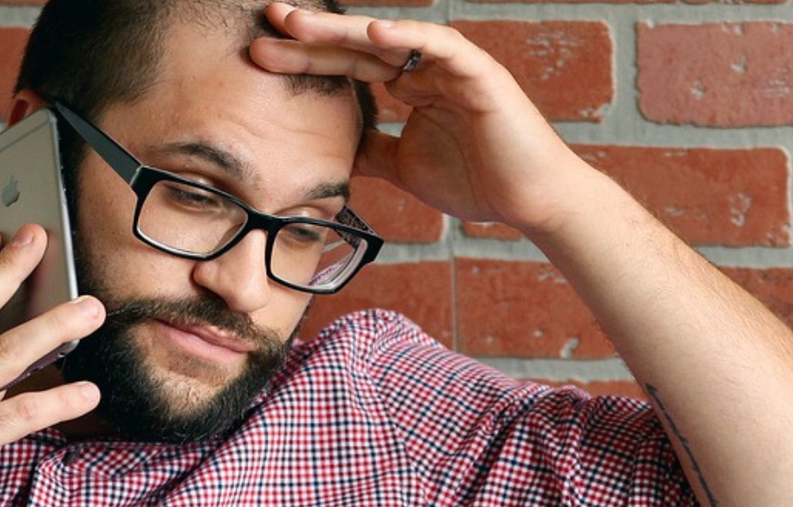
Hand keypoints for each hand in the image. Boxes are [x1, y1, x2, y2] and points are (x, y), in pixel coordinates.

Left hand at [249, 4, 612, 237]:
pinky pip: (441, 46)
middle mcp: (428, 69)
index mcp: (411, 87)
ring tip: (300, 23)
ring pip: (393, 39)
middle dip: (313, 34)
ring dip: (345, 30)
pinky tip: (373, 34)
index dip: (306, 59)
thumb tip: (334, 151)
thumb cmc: (479, 183)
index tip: (260, 55)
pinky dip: (409, 38)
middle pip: (360, 45)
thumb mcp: (405, 167)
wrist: (531, 202)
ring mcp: (453, 67)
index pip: (349, 66)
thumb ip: (372, 152)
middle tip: (267, 19)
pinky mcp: (480, 73)